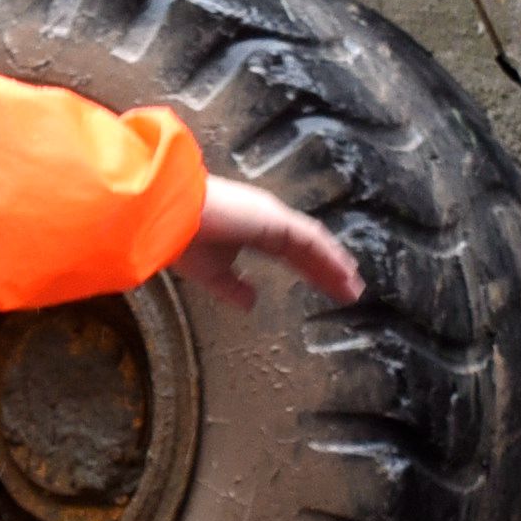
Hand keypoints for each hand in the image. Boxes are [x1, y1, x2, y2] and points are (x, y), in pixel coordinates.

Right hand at [170, 176, 364, 314]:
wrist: (168, 218)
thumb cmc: (182, 240)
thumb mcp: (212, 274)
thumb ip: (234, 288)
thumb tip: (252, 303)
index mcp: (252, 230)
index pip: (291, 253)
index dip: (311, 269)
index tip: (327, 286)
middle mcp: (267, 220)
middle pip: (308, 248)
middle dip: (329, 269)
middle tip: (349, 290)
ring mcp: (273, 216)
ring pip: (314, 243)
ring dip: (335, 264)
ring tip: (353, 286)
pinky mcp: (275, 219)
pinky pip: (310, 239)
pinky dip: (329, 255)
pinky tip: (343, 271)